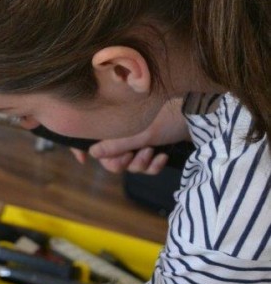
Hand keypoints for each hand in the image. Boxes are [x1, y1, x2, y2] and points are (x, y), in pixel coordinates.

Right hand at [72, 98, 188, 174]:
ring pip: (131, 166)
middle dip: (123, 162)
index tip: (83, 159)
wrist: (201, 116)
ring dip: (142, 163)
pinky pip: (148, 167)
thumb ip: (115, 145)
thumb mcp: (141, 134)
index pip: (93, 142)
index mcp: (117, 128)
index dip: (83, 149)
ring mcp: (141, 143)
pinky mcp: (155, 150)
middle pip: (112, 161)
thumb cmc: (169, 118)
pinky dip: (155, 164)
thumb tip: (90, 154)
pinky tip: (163, 155)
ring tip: (153, 152)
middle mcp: (126, 136)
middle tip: (132, 155)